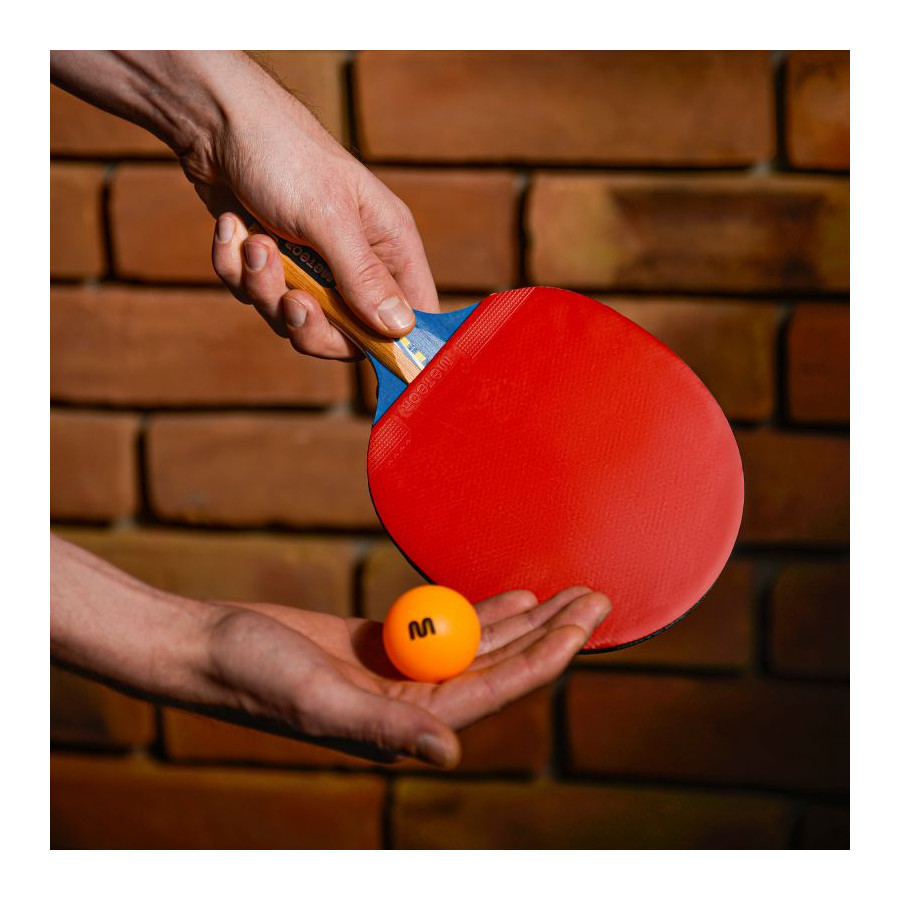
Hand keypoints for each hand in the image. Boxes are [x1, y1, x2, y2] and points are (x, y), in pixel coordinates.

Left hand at [50, 51, 436, 358]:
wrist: (214, 122)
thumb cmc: (285, 154)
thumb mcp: (329, 218)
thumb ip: (363, 278)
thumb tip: (399, 330)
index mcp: (389, 245)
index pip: (410, 315)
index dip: (390, 343)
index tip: (359, 348)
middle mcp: (355, 261)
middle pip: (345, 335)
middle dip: (308, 321)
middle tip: (290, 300)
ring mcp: (311, 265)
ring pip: (292, 318)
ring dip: (263, 286)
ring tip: (253, 242)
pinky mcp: (270, 263)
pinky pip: (254, 295)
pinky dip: (234, 267)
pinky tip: (232, 227)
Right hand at [201, 587, 610, 766]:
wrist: (211, 646)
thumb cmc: (254, 675)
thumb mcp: (318, 699)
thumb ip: (383, 727)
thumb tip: (449, 751)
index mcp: (408, 721)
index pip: (498, 687)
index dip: (547, 655)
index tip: (586, 622)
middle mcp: (414, 700)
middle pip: (502, 662)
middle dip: (552, 632)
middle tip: (598, 596)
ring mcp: (402, 671)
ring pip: (481, 643)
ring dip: (526, 619)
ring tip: (570, 591)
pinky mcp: (384, 644)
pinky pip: (447, 625)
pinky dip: (483, 610)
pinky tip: (515, 596)